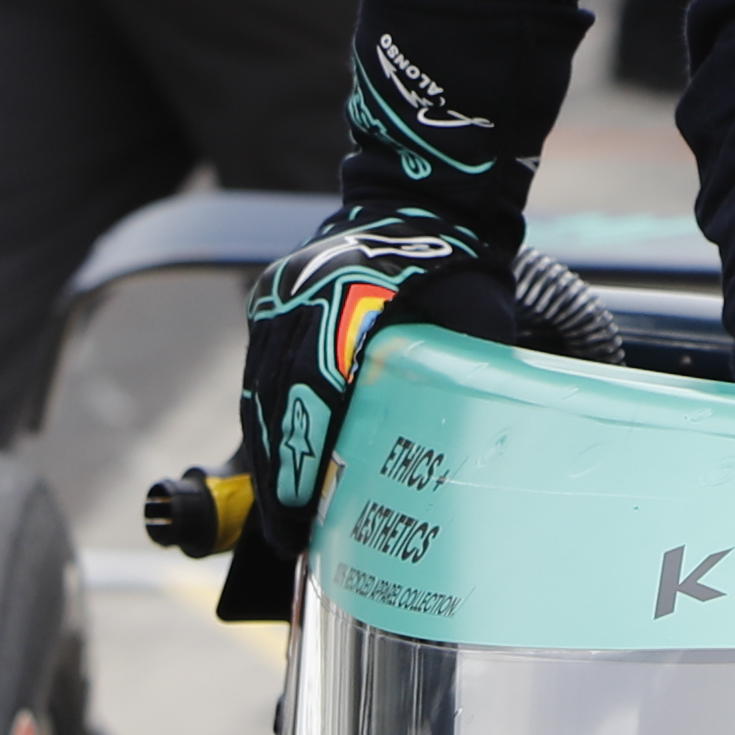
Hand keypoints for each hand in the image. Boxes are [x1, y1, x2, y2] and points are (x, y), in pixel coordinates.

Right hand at [238, 211, 535, 528]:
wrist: (431, 197)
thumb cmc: (464, 265)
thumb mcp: (475, 323)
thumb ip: (449, 384)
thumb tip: (434, 469)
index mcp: (350, 298)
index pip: (313, 395)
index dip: (301, 462)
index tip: (299, 517)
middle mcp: (300, 295)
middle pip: (274, 400)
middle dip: (276, 473)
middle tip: (285, 536)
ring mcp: (280, 295)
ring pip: (260, 390)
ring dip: (266, 452)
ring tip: (279, 514)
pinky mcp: (274, 300)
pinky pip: (262, 371)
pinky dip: (269, 420)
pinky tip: (279, 462)